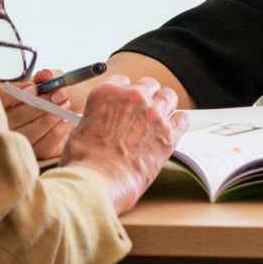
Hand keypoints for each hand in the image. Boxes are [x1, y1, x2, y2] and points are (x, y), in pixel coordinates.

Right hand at [0, 68, 74, 160]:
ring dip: (52, 116)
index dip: (19, 94)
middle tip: (59, 95)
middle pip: (18, 116)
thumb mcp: (45, 83)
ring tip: (66, 104)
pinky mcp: (34, 153)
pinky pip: (45, 144)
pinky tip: (68, 119)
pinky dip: (59, 129)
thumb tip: (47, 75)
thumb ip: (44, 77)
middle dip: (42, 104)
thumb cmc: (48, 97)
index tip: (36, 88)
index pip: (3, 98)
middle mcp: (4, 124)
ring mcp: (18, 141)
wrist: (62, 113)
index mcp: (0, 102)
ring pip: (32, 131)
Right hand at [60, 75, 187, 213]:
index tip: (126, 103)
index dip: (125, 93)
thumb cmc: (85, 162)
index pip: (122, 81)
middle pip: (148, 85)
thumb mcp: (80, 131)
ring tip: (160, 118)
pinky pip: (182, 119)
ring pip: (168, 96)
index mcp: (107, 93)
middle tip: (144, 111)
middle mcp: (132, 98)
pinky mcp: (168, 133)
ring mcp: (152, 114)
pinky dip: (178, 123)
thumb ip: (96, 119)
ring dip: (165, 105)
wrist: (97, 181)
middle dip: (147, 97)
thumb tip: (100, 124)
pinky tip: (172, 131)